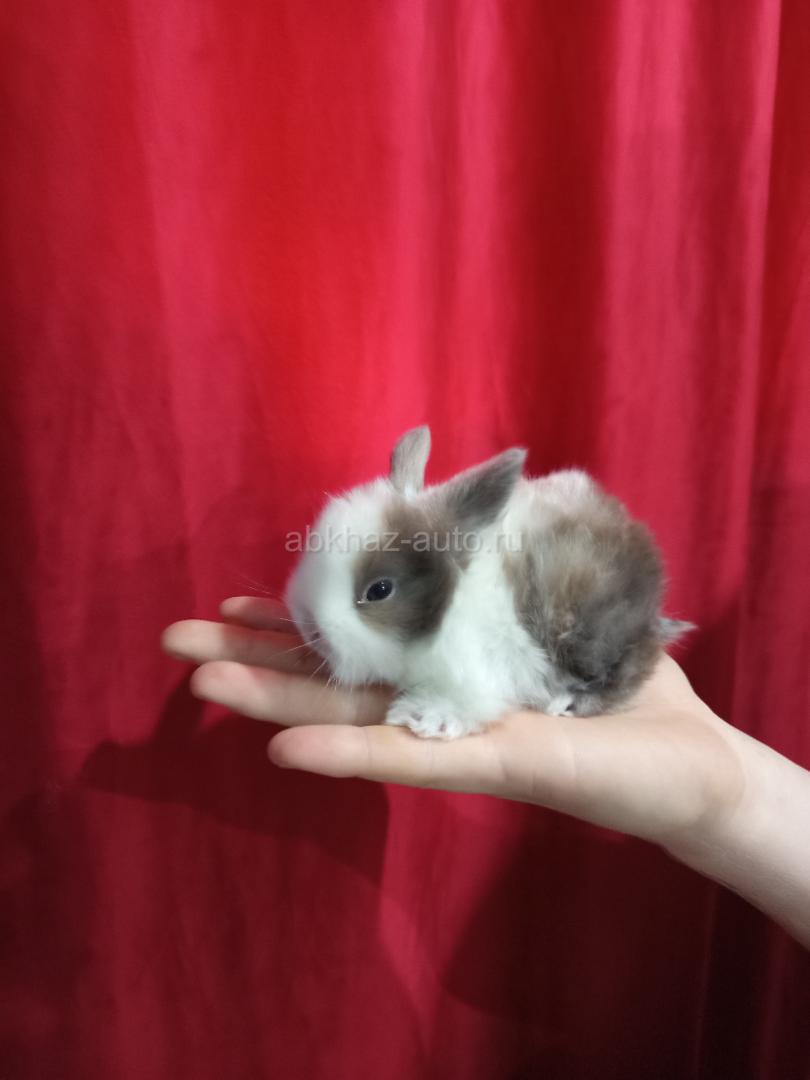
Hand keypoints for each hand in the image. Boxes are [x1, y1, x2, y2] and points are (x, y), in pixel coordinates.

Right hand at [161, 596, 745, 848]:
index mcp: (441, 663)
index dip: (294, 624)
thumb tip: (462, 495)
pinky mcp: (495, 759)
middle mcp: (435, 700)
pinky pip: (414, 755)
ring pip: (353, 717)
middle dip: (254, 661)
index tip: (234, 601)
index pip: (353, 644)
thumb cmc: (621, 676)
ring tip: (200, 684)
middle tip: (173, 640)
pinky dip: (349, 753)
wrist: (687, 756)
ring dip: (276, 704)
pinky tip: (282, 750)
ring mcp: (457, 732)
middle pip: (333, 679)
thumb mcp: (554, 598)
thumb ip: (500, 564)